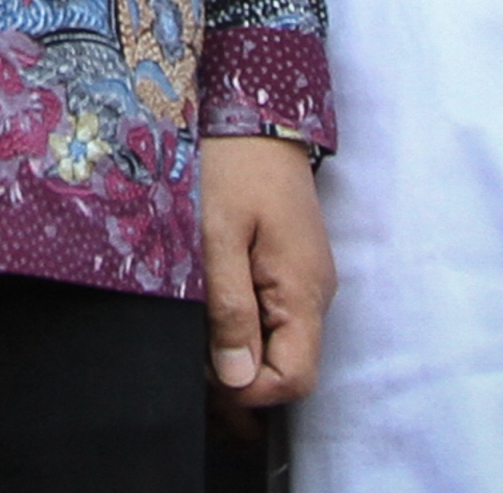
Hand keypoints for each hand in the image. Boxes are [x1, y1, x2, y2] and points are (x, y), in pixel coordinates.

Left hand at [200, 135, 331, 411]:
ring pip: (277, 344)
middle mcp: (314, 293)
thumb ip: (230, 308)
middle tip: (188, 356)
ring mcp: (304, 279)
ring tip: (193, 330)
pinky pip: (272, 315)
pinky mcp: (290, 265)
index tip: (203, 369)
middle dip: (239, 376)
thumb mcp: (217, 237)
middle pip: (287, 367)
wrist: (253, 111)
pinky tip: (209, 308)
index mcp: (303, 291)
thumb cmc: (232, 166)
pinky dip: (241, 325)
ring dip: (236, 350)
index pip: (295, 379)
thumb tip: (237, 377)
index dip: (248, 390)